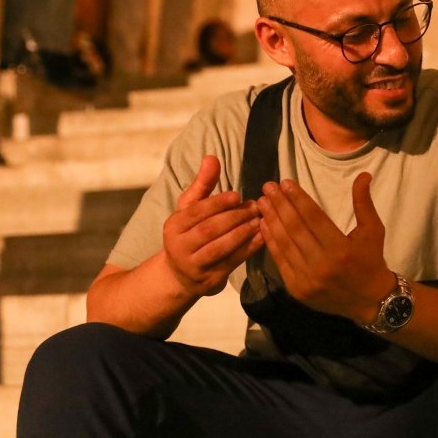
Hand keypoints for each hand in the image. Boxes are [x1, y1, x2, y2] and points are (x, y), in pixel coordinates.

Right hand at [162, 155, 262, 296]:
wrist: (180, 275)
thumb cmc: (189, 233)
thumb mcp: (190, 208)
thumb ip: (202, 184)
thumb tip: (212, 157)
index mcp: (174, 226)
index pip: (196, 212)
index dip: (217, 203)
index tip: (237, 195)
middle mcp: (179, 246)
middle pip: (209, 230)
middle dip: (234, 217)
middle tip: (256, 207)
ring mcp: (194, 265)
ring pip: (220, 248)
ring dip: (243, 233)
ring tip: (260, 220)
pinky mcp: (209, 280)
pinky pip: (231, 263)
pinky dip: (248, 249)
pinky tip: (263, 237)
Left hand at [256, 173, 392, 321]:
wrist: (370, 302)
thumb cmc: (371, 261)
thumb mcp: (374, 230)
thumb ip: (364, 203)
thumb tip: (363, 175)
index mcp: (342, 249)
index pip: (314, 217)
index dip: (298, 198)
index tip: (285, 182)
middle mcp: (322, 265)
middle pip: (295, 228)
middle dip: (280, 205)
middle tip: (268, 187)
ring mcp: (307, 279)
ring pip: (285, 244)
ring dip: (271, 220)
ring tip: (262, 202)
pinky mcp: (297, 289)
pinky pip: (280, 261)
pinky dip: (271, 242)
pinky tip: (264, 226)